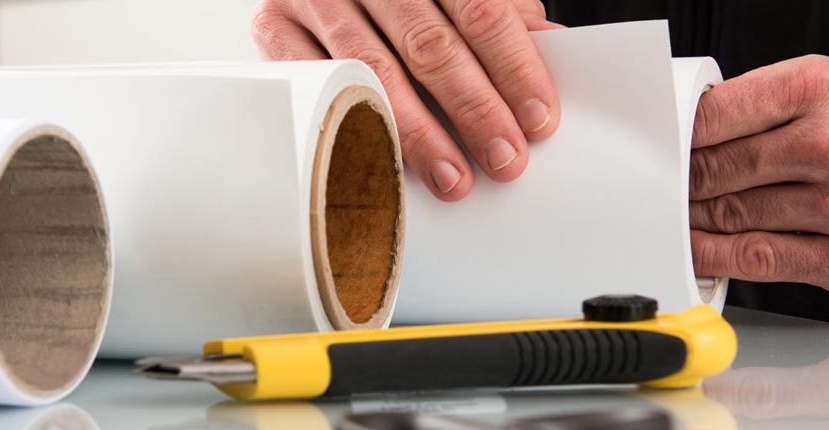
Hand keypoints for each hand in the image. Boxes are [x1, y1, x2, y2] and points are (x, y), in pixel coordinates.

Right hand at [252, 0, 563, 200]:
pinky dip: (356, 127)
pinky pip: (320, 87)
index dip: (513, 67)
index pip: (480, 11)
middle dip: (473, 108)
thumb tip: (553, 55)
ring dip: (419, 132)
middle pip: (430, 44)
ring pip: (375, 71)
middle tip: (502, 157)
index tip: (537, 119)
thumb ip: (503, 19)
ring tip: (452, 175)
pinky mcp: (275, 28)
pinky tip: (386, 161)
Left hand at [687, 55, 828, 297]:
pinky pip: (762, 261)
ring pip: (735, 217)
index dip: (675, 141)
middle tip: (663, 189)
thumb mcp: (824, 86)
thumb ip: (757, 107)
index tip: (659, 152)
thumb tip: (685, 137)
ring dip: (696, 221)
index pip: (712, 119)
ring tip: (680, 216)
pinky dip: (720, 257)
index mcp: (817, 90)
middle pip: (718, 172)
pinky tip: (701, 249)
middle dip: (682, 184)